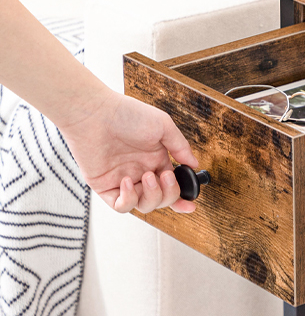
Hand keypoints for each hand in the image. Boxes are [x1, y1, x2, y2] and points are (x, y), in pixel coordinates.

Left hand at [59, 89, 198, 213]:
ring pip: (144, 206)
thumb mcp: (163, 126)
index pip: (172, 186)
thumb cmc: (127, 114)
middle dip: (168, 194)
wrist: (94, 113)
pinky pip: (121, 206)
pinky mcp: (105, 187)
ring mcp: (123, 181)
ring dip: (151, 196)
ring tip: (147, 176)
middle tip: (165, 176)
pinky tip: (127, 181)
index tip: (191, 204)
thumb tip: (194, 164)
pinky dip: (128, 199)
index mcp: (155, 160)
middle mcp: (141, 172)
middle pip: (161, 199)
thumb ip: (180, 147)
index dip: (182, 198)